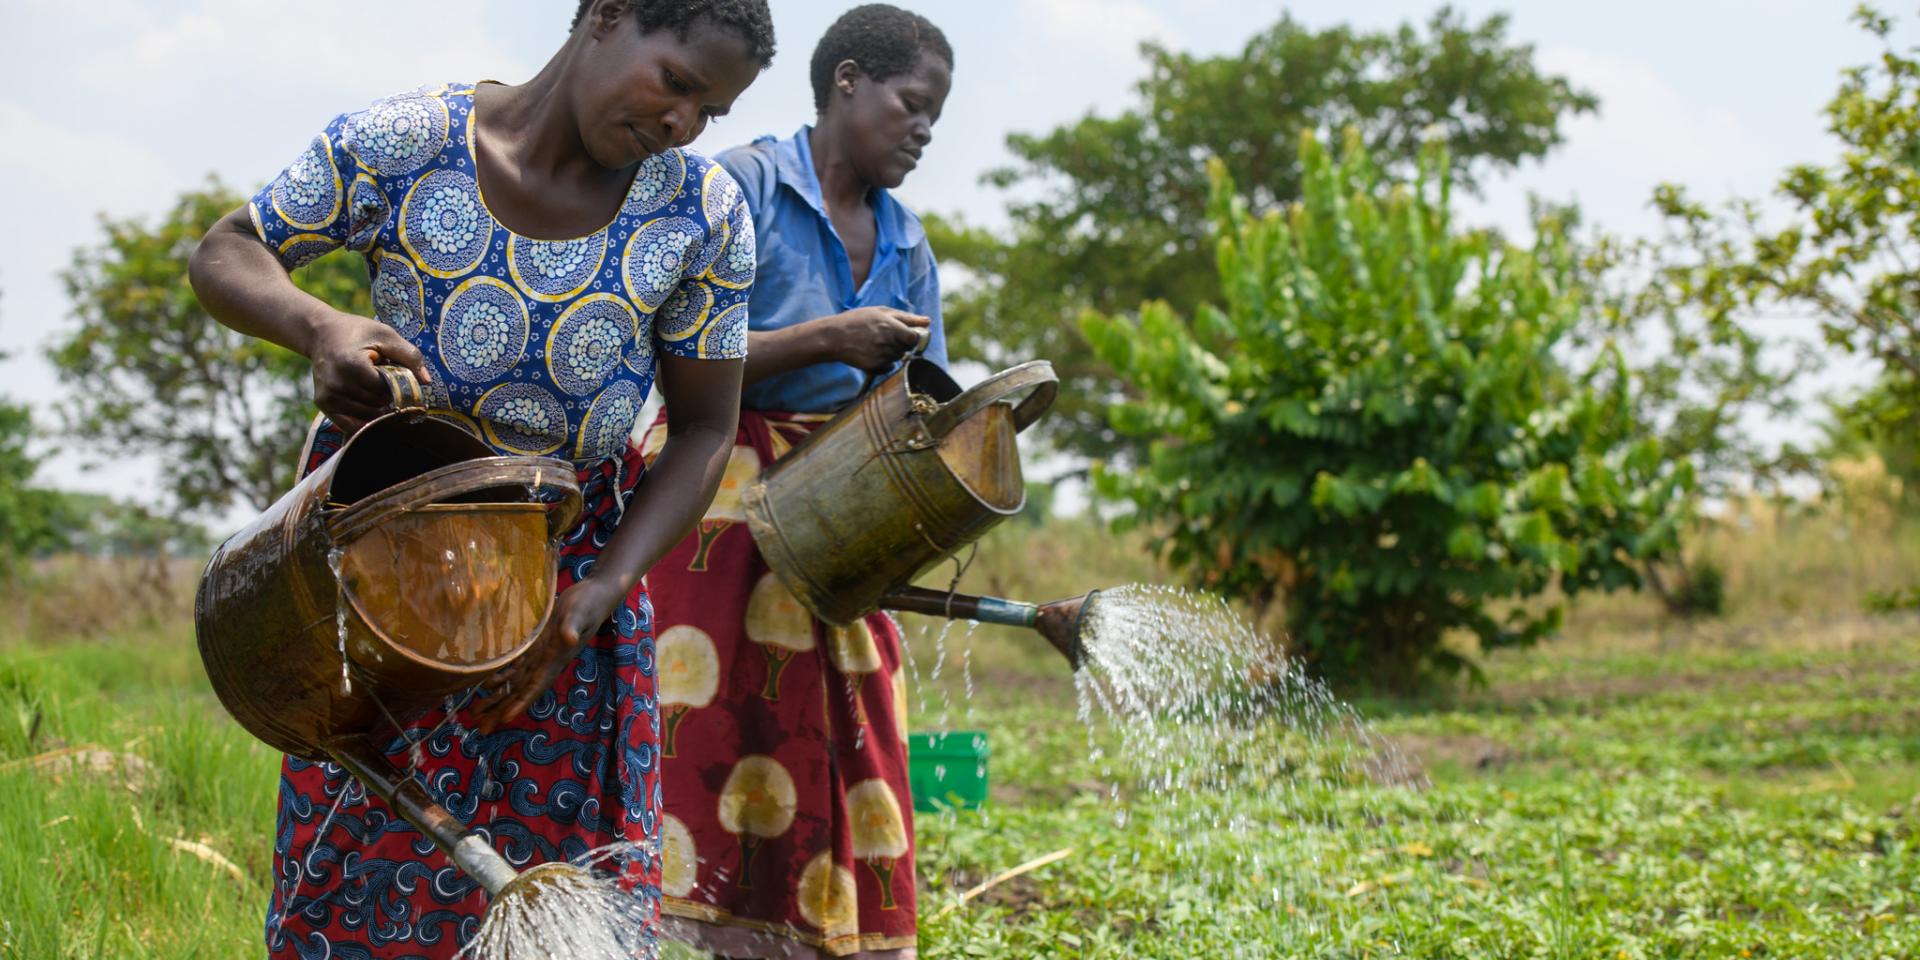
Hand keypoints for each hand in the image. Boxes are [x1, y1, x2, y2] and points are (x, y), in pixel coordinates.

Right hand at [305, 309, 433, 433]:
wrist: (321, 332)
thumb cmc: (357, 332)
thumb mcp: (386, 335)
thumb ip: (409, 356)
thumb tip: (426, 382)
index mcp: (352, 365)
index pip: (385, 389)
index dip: (395, 384)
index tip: (394, 373)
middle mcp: (337, 384)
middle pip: (377, 403)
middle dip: (386, 394)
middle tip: (379, 377)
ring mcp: (328, 396)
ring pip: (367, 415)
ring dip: (376, 406)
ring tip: (369, 385)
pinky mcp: (322, 403)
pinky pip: (350, 424)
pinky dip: (364, 419)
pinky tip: (369, 406)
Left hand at [469, 576, 628, 732]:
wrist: (595, 594)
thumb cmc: (590, 603)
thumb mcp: (581, 613)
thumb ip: (573, 627)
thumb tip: (569, 640)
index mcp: (555, 659)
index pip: (535, 686)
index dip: (521, 702)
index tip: (505, 719)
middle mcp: (546, 662)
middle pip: (520, 691)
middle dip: (501, 710)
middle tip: (481, 729)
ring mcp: (540, 654)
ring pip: (515, 682)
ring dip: (497, 698)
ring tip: (476, 712)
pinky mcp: (536, 644)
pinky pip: (515, 665)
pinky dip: (500, 676)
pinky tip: (485, 684)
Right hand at [821, 307, 929, 371]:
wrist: (833, 337)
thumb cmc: (857, 320)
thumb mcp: (880, 312)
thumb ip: (906, 317)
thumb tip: (928, 321)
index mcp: (891, 326)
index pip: (915, 338)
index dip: (913, 336)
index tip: (906, 334)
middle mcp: (888, 343)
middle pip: (907, 348)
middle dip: (901, 343)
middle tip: (886, 336)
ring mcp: (881, 356)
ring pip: (898, 357)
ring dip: (892, 351)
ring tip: (875, 343)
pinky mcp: (874, 367)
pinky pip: (888, 367)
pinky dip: (883, 362)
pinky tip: (871, 352)